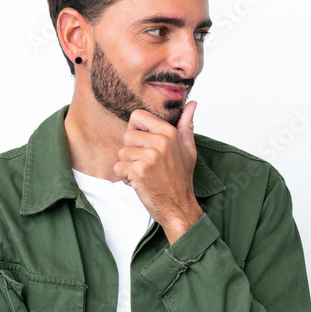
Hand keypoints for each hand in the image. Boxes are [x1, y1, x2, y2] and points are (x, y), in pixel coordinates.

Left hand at [113, 101, 202, 244]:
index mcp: (169, 132)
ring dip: (128, 166)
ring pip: (121, 153)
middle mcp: (160, 142)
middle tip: (146, 164)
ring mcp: (150, 157)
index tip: (143, 143)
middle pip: (127, 135)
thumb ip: (186, 125)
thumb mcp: (188, 149)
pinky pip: (118, 168)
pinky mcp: (139, 171)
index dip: (136, 130)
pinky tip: (140, 182)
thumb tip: (192, 104)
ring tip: (144, 174)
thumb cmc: (181, 179)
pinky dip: (125, 178)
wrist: (179, 206)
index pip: (137, 116)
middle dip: (131, 151)